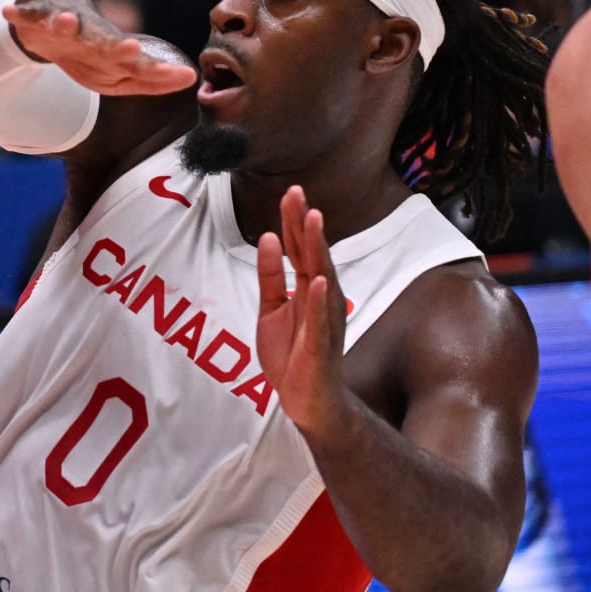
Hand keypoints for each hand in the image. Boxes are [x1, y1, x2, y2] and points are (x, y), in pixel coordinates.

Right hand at [2, 0, 196, 95]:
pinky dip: (19, 13)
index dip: (155, 72)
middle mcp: (92, 34)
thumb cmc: (90, 49)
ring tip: (65, 22)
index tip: (183, 76)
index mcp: (110, 51)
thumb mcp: (118, 70)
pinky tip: (10, 12)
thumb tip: (190, 79)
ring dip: (65, 23)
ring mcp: (64, 23)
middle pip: (104, 42)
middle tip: (129, 50)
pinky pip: (28, 15)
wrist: (54, 18)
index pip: (136, 64)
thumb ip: (150, 78)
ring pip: (66, 23)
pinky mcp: (38, 15)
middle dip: (114, 48)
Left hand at [255, 185, 350, 434]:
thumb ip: (270, 276)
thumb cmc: (292, 354)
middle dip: (304, 223)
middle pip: (313, 255)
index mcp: (309, 289)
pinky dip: (319, 300)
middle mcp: (322, 299)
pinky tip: (318, 281)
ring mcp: (323, 321)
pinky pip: (319, 321)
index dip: (294, 221)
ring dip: (317, 249)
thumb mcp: (271, 308)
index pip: (300, 249)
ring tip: (313, 220)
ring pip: (321, 279)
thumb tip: (267, 238)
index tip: (291, 191)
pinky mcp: (319, 346)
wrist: (307, 400)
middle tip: (297, 192)